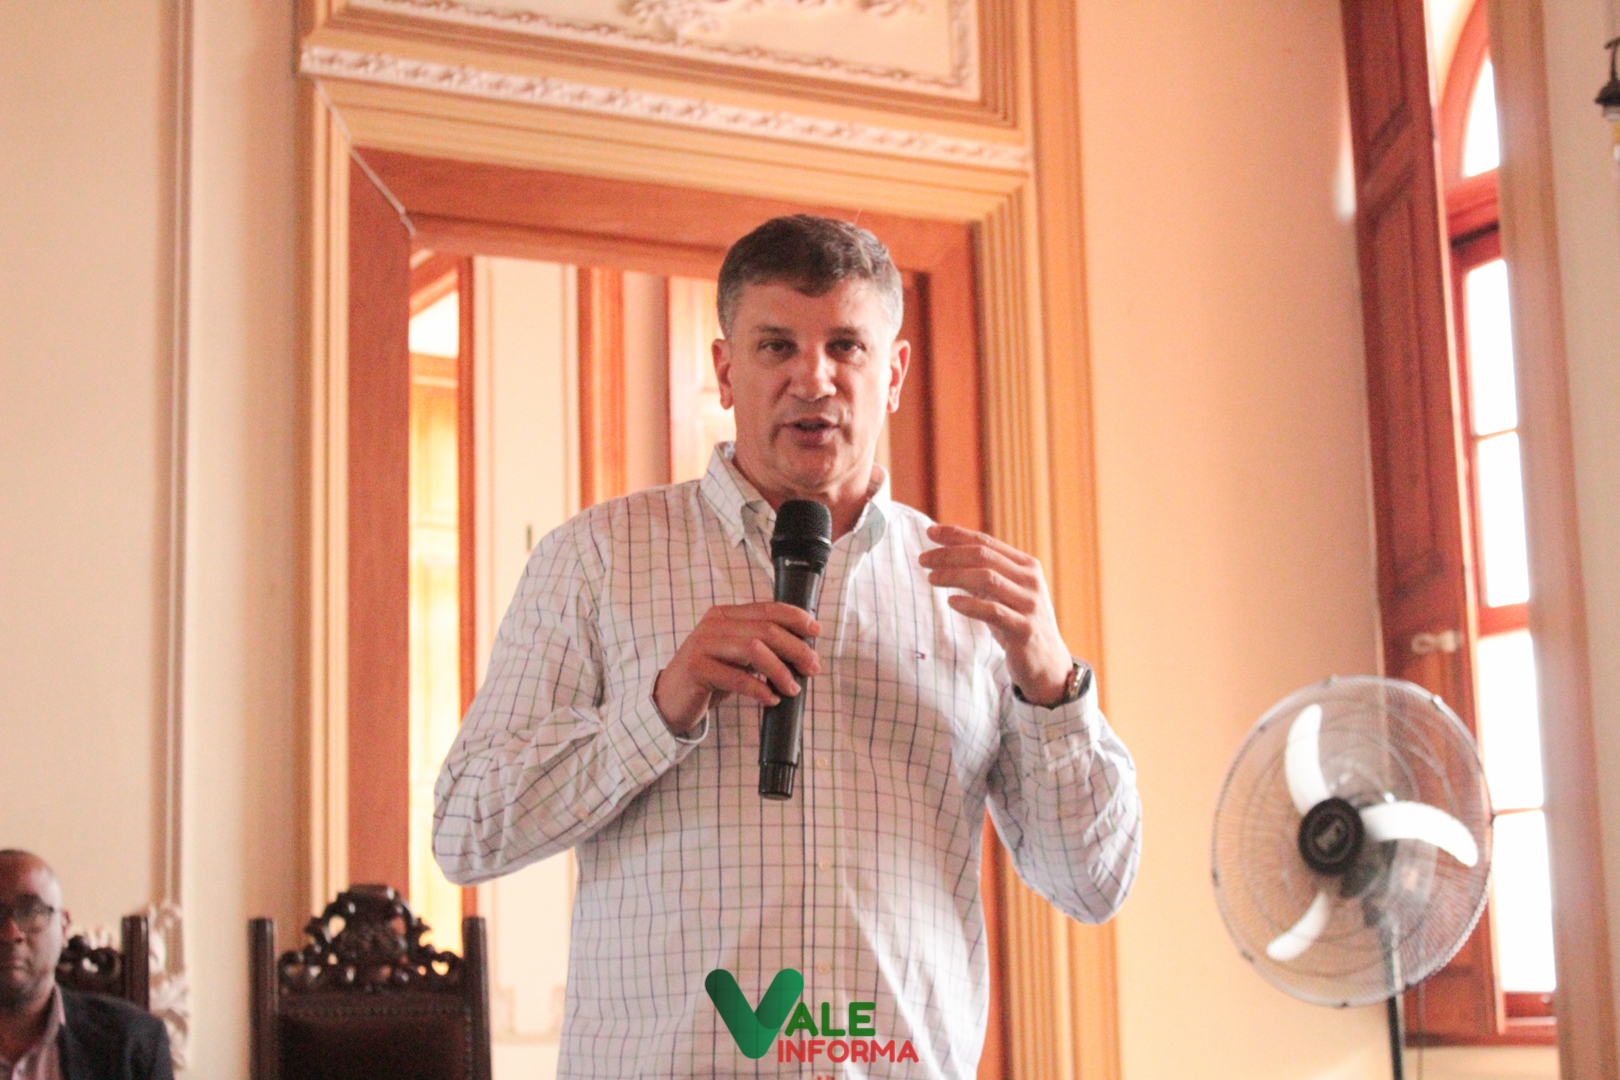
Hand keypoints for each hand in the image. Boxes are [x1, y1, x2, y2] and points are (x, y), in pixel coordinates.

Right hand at [654, 602, 823, 734]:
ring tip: (793, 688)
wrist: (670, 698)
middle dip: (796, 648)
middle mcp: (714, 624)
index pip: (767, 608)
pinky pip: (737, 677)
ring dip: (780, 670)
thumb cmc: (710, 677)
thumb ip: (760, 646)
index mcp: (725, 615)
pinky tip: (771, 699)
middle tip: (813, 668)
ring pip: (754, 649)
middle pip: (766, 629)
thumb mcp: (736, 656)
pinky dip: (759, 689)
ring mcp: (703, 644)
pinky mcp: (697, 668)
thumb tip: (803, 650)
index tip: (817, 631)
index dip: (796, 617)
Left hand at [918, 524, 1072, 705]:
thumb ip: (980, 575)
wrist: (1047, 663)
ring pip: (987, 579)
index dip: (956, 535)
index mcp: (1026, 565)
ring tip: (931, 578)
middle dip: (949, 555)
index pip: (986, 542)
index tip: (929, 532)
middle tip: (922, 559)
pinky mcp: (1025, 629)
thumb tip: (943, 555)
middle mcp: (1030, 580)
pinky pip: (994, 612)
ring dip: (954, 575)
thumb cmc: (1018, 623)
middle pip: (984, 556)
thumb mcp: (1001, 594)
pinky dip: (970, 604)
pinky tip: (951, 602)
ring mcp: (1030, 604)